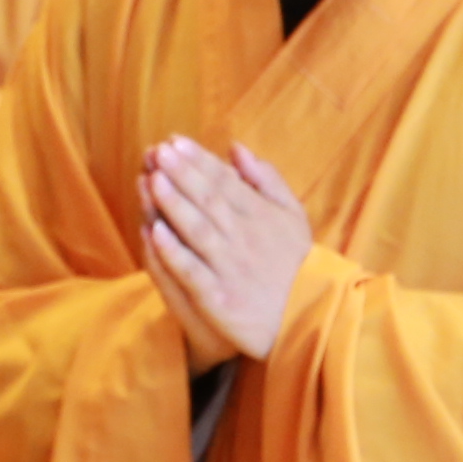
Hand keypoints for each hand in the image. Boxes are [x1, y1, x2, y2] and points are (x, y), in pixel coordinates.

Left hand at [140, 137, 315, 370]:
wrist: (309, 319)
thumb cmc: (296, 264)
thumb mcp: (292, 215)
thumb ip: (266, 179)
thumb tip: (236, 148)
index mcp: (261, 215)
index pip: (225, 182)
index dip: (199, 161)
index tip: (175, 142)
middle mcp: (244, 238)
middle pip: (209, 200)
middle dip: (182, 174)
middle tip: (159, 152)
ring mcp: (230, 268)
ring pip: (198, 230)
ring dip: (174, 204)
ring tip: (153, 179)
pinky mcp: (219, 298)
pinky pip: (192, 271)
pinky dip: (174, 252)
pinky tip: (153, 232)